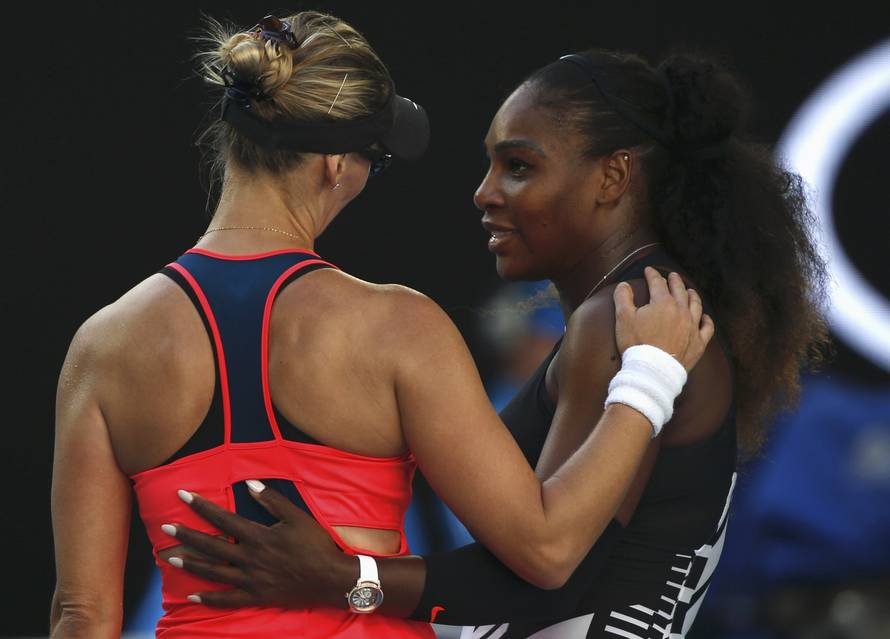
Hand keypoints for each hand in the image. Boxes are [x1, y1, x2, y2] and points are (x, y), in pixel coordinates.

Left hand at [163, 485, 354, 607]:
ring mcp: (250, 580)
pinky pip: (227, 600)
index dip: (201, 507)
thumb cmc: (315, 545)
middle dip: (186, 535)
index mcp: (258, 536)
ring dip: (190, 565)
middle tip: (165, 528)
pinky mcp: (256, 597)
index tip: (183, 496)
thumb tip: (249, 485)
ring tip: (170, 558)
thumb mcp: (297, 517)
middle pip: (211, 545)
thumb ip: (272, 501)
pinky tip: (193, 597)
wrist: (330, 579)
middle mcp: (249, 559)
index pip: (223, 519)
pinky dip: (209, 599)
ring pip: (213, 573)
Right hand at [613, 267, 714, 371]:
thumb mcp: (623, 318)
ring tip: (690, 290)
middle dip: (674, 281)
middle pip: (679, 290)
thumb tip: (624, 285)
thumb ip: (623, 298)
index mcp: (663, 303)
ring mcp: (692, 327)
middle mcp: (681, 311)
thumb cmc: (636, 344)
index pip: (658, 283)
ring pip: (695, 305)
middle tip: (672, 275)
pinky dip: (707, 320)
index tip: (648, 270)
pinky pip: (707, 328)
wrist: (652, 371)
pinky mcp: (698, 343)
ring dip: (692, 295)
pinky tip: (705, 317)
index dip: (652, 275)